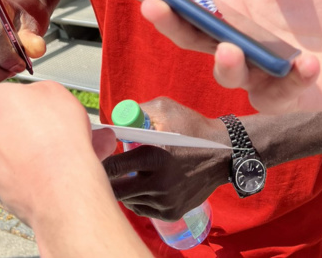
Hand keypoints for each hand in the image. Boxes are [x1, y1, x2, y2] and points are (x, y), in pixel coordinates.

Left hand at [0, 81, 116, 227]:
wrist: (63, 186)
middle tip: (36, 128)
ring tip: (44, 152)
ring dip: (14, 153)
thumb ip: (33, 92)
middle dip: (9, 128)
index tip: (5, 106)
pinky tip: (43, 171)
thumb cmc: (60, 138)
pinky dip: (20, 175)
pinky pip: (6, 178)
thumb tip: (33, 97)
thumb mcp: (55, 92)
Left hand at [103, 97, 228, 220]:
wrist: (224, 154)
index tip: (97, 157)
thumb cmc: (193, 128)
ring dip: (124, 189)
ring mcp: (166, 201)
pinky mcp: (172, 212)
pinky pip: (143, 209)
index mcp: (155, 155)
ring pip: (129, 201)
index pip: (114, 167)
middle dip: (108, 180)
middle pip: (117, 190)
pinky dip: (138, 198)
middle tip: (107, 170)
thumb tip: (114, 120)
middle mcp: (159, 183)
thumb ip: (137, 112)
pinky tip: (142, 185)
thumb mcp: (166, 109)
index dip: (101, 163)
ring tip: (126, 176)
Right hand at [116, 0, 321, 115]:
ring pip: (226, 75)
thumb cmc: (308, 8)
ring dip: (226, 62)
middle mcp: (226, 43)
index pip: (180, 4)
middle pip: (188, 38)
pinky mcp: (277, 96)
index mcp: (222, 13)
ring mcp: (250, 74)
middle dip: (168, 24)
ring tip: (230, 48)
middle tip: (153, 7)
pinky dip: (292, 78)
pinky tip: (306, 63)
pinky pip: (278, 93)